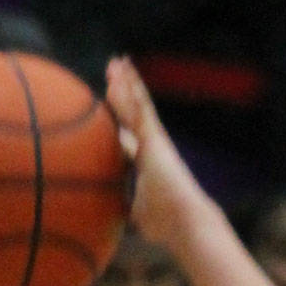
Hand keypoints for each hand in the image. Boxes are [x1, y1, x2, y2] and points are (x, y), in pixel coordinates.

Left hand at [106, 56, 196, 256]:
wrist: (182, 219)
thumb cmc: (162, 223)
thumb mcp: (134, 212)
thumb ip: (122, 207)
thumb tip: (103, 217)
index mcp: (144, 162)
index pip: (126, 136)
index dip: (117, 122)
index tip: (107, 109)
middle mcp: (150, 145)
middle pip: (130, 115)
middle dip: (120, 96)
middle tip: (112, 74)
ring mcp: (153, 139)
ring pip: (135, 104)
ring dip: (125, 83)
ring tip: (116, 63)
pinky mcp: (155, 136)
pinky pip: (140, 106)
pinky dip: (132, 87)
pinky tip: (124, 70)